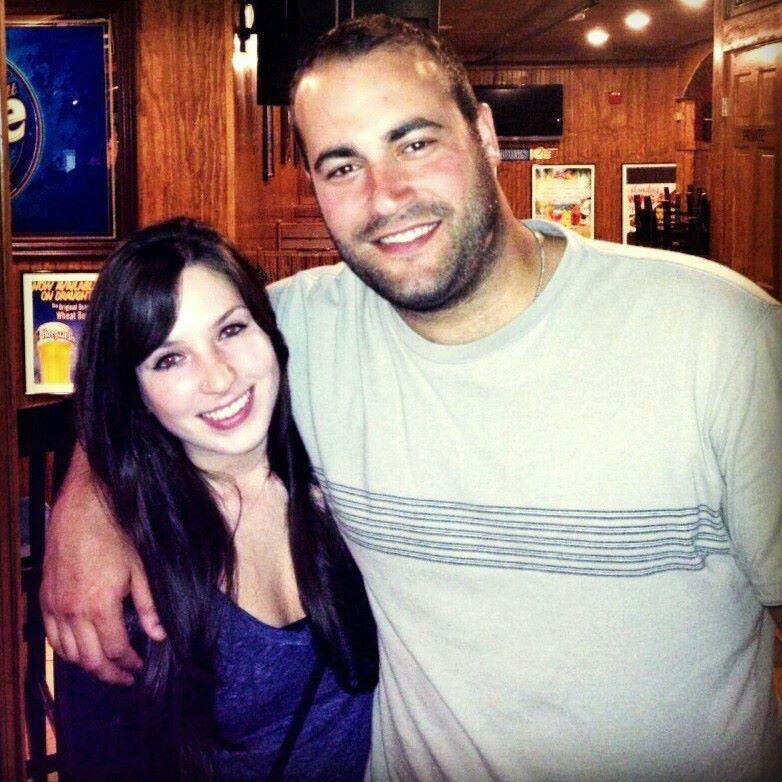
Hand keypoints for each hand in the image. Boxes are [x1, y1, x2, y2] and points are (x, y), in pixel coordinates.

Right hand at [40, 445, 165, 683]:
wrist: (85, 503)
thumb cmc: (117, 531)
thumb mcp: (141, 567)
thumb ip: (149, 605)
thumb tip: (159, 634)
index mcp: (99, 606)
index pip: (115, 650)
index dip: (129, 664)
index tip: (140, 668)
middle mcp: (72, 611)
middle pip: (89, 659)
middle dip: (109, 673)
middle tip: (125, 677)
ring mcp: (54, 604)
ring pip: (66, 652)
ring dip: (86, 664)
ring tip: (105, 667)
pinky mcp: (44, 595)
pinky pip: (50, 634)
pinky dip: (64, 649)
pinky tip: (78, 648)